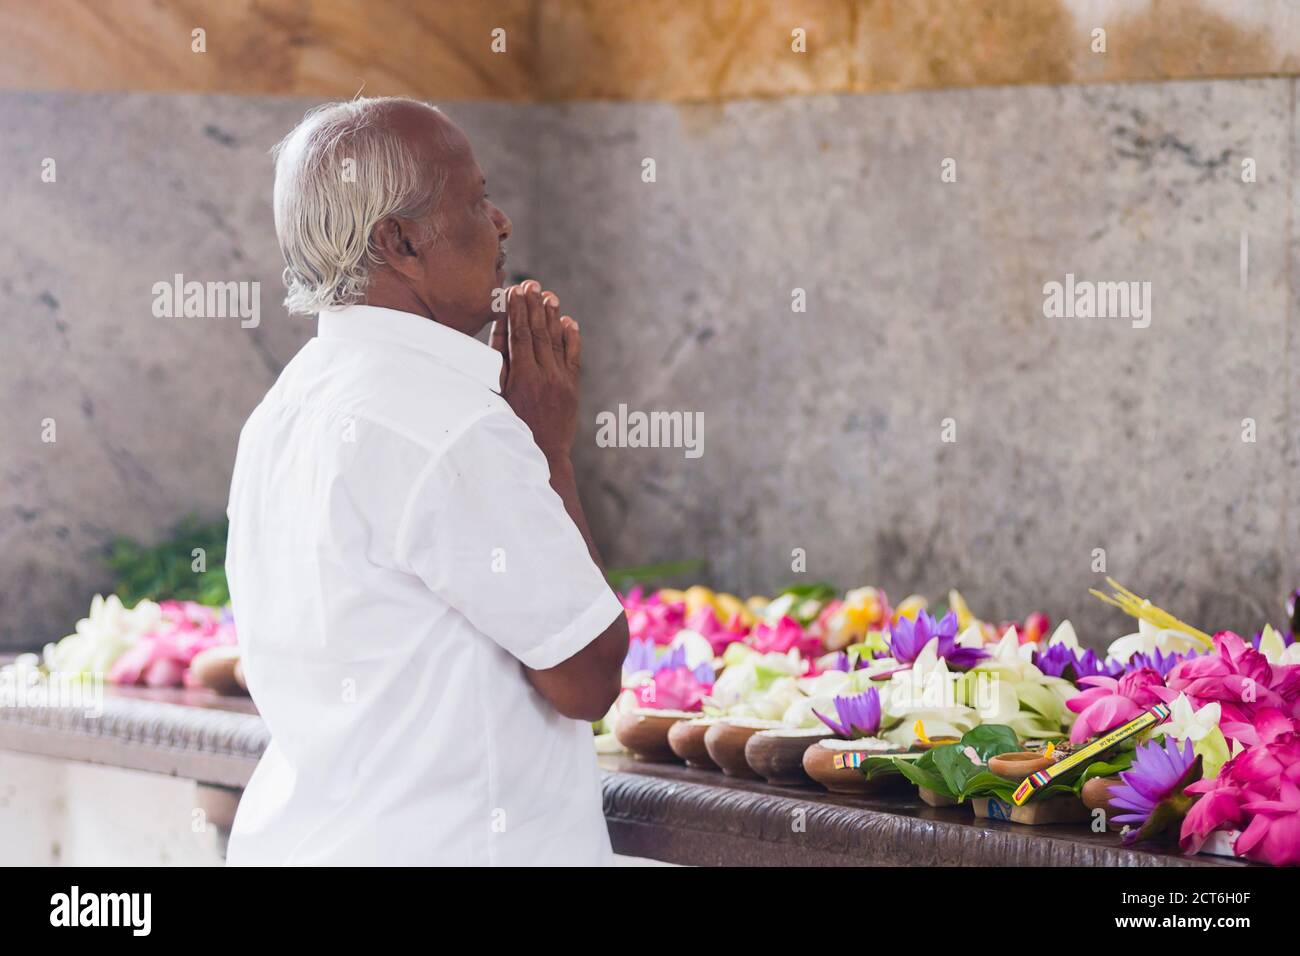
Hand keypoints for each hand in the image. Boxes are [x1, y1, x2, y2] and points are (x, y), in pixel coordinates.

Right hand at [491, 280, 581, 460]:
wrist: (541, 456)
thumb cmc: (510, 426)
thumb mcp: (498, 395)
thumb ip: (499, 362)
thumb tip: (500, 329)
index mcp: (523, 377)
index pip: (520, 335)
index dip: (517, 311)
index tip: (514, 291)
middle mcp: (545, 376)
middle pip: (539, 332)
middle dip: (534, 306)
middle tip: (531, 284)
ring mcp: (562, 381)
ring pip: (557, 341)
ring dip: (552, 316)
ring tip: (548, 295)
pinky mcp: (573, 388)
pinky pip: (573, 357)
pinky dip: (571, 338)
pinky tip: (568, 321)